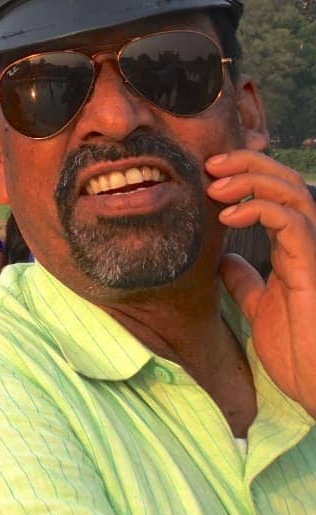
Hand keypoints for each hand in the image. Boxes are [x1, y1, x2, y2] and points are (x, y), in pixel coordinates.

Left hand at [209, 149, 315, 417]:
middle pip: (287, 182)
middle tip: (210, 164)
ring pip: (293, 192)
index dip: (246, 175)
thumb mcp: (261, 308)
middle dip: (249, 164)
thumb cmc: (297, 351)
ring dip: (251, 180)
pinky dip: (260, 208)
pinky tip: (229, 215)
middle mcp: (308, 244)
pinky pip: (294, 222)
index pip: (275, 195)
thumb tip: (225, 260)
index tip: (209, 172)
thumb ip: (246, 281)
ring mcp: (315, 253)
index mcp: (293, 250)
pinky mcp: (314, 267)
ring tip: (215, 186)